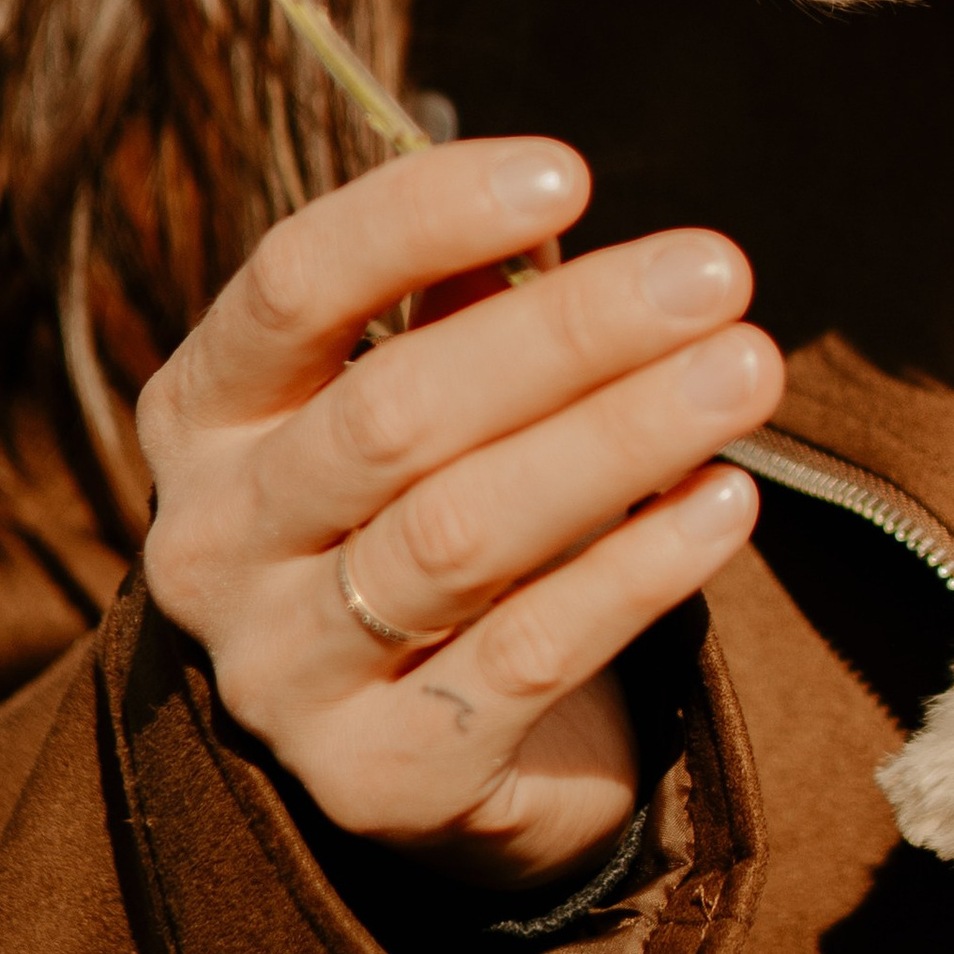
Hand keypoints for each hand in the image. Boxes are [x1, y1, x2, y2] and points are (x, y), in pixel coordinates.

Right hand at [136, 138, 781, 890]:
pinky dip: (634, 573)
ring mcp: (283, 675)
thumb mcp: (416, 388)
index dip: (424, 216)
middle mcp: (214, 544)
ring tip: (747, 371)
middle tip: (719, 273)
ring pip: (460, 537)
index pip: (294, 285)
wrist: (416, 753)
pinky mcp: (378, 783)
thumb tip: (549, 208)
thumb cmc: (425, 505)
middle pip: (393, 413)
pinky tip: (725, 505)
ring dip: (622, 441)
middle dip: (570, 332)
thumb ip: (462, 300)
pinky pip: (523, 657)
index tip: (572, 170)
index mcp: (206, 413)